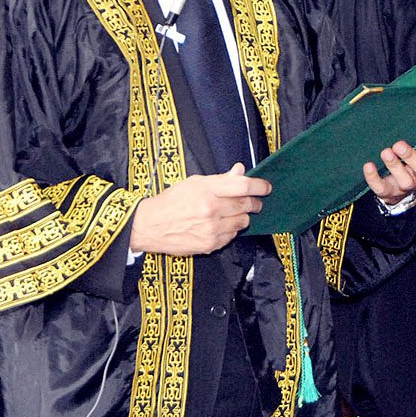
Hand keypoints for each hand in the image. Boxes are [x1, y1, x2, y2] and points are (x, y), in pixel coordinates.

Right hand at [130, 163, 270, 254]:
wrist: (149, 225)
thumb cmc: (171, 201)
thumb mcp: (193, 183)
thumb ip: (220, 179)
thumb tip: (240, 171)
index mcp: (207, 190)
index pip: (243, 186)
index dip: (259, 186)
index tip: (266, 187)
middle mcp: (211, 209)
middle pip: (246, 204)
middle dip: (254, 202)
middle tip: (255, 201)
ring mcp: (211, 229)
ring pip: (242, 222)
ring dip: (242, 216)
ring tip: (233, 213)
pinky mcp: (210, 245)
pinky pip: (232, 236)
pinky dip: (231, 229)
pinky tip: (221, 225)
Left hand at [363, 130, 415, 205]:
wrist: (395, 190)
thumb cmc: (403, 160)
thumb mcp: (411, 147)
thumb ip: (409, 133)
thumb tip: (399, 108)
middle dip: (411, 156)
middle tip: (399, 144)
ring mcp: (404, 186)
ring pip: (405, 181)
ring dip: (395, 166)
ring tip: (386, 152)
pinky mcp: (389, 194)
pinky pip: (382, 188)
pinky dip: (374, 178)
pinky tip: (368, 166)